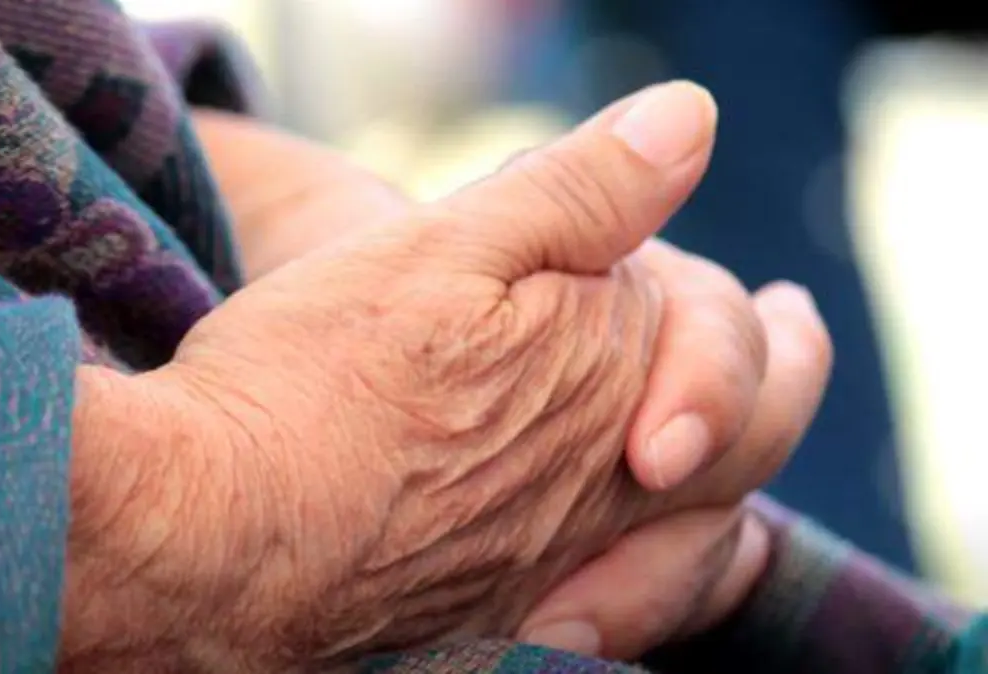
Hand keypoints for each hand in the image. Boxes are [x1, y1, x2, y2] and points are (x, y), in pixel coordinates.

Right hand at [59, 81, 794, 672]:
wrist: (204, 531)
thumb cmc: (308, 379)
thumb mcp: (440, 248)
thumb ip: (579, 192)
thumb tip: (689, 123)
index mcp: (602, 374)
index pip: (718, 329)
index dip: (724, 297)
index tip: (758, 285)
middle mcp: (601, 482)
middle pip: (745, 436)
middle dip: (780, 375)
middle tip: (795, 335)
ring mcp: (556, 562)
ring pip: (698, 537)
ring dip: (735, 486)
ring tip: (733, 461)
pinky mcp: (500, 617)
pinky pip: (627, 610)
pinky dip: (668, 579)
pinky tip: (655, 568)